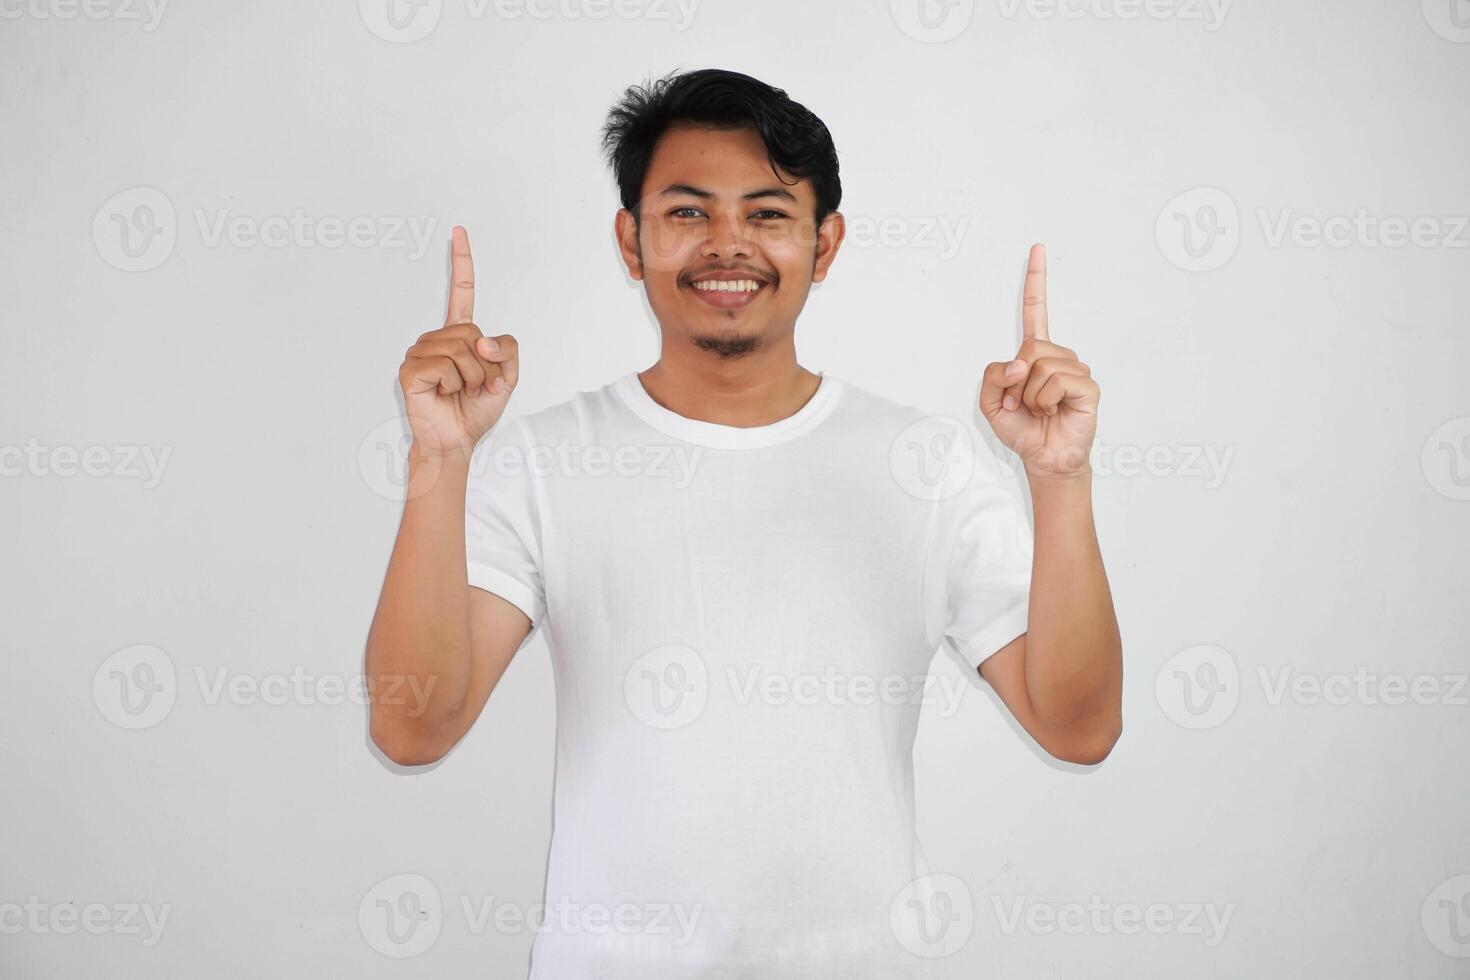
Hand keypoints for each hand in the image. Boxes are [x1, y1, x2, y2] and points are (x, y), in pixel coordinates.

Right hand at [397, 226, 518, 457]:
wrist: (456, 440)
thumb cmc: (475, 408)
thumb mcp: (508, 376)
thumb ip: (507, 350)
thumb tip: (481, 340)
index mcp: (458, 335)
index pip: (461, 293)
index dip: (461, 263)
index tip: (459, 231)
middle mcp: (436, 339)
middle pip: (474, 333)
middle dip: (485, 365)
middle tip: (476, 386)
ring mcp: (419, 352)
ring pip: (462, 350)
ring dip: (472, 377)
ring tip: (460, 392)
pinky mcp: (410, 369)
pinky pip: (446, 367)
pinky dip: (455, 384)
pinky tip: (444, 394)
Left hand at [979, 244, 1098, 480]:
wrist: (1043, 458)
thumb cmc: (1023, 429)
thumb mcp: (990, 403)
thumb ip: (992, 375)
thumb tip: (1020, 362)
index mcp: (1035, 354)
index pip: (1036, 311)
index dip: (1036, 281)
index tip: (1037, 249)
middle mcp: (1058, 356)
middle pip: (1029, 348)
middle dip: (1016, 381)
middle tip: (1022, 403)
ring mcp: (1076, 369)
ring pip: (1040, 366)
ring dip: (1030, 395)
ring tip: (1040, 410)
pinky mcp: (1088, 386)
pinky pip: (1056, 382)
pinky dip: (1046, 401)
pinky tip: (1054, 412)